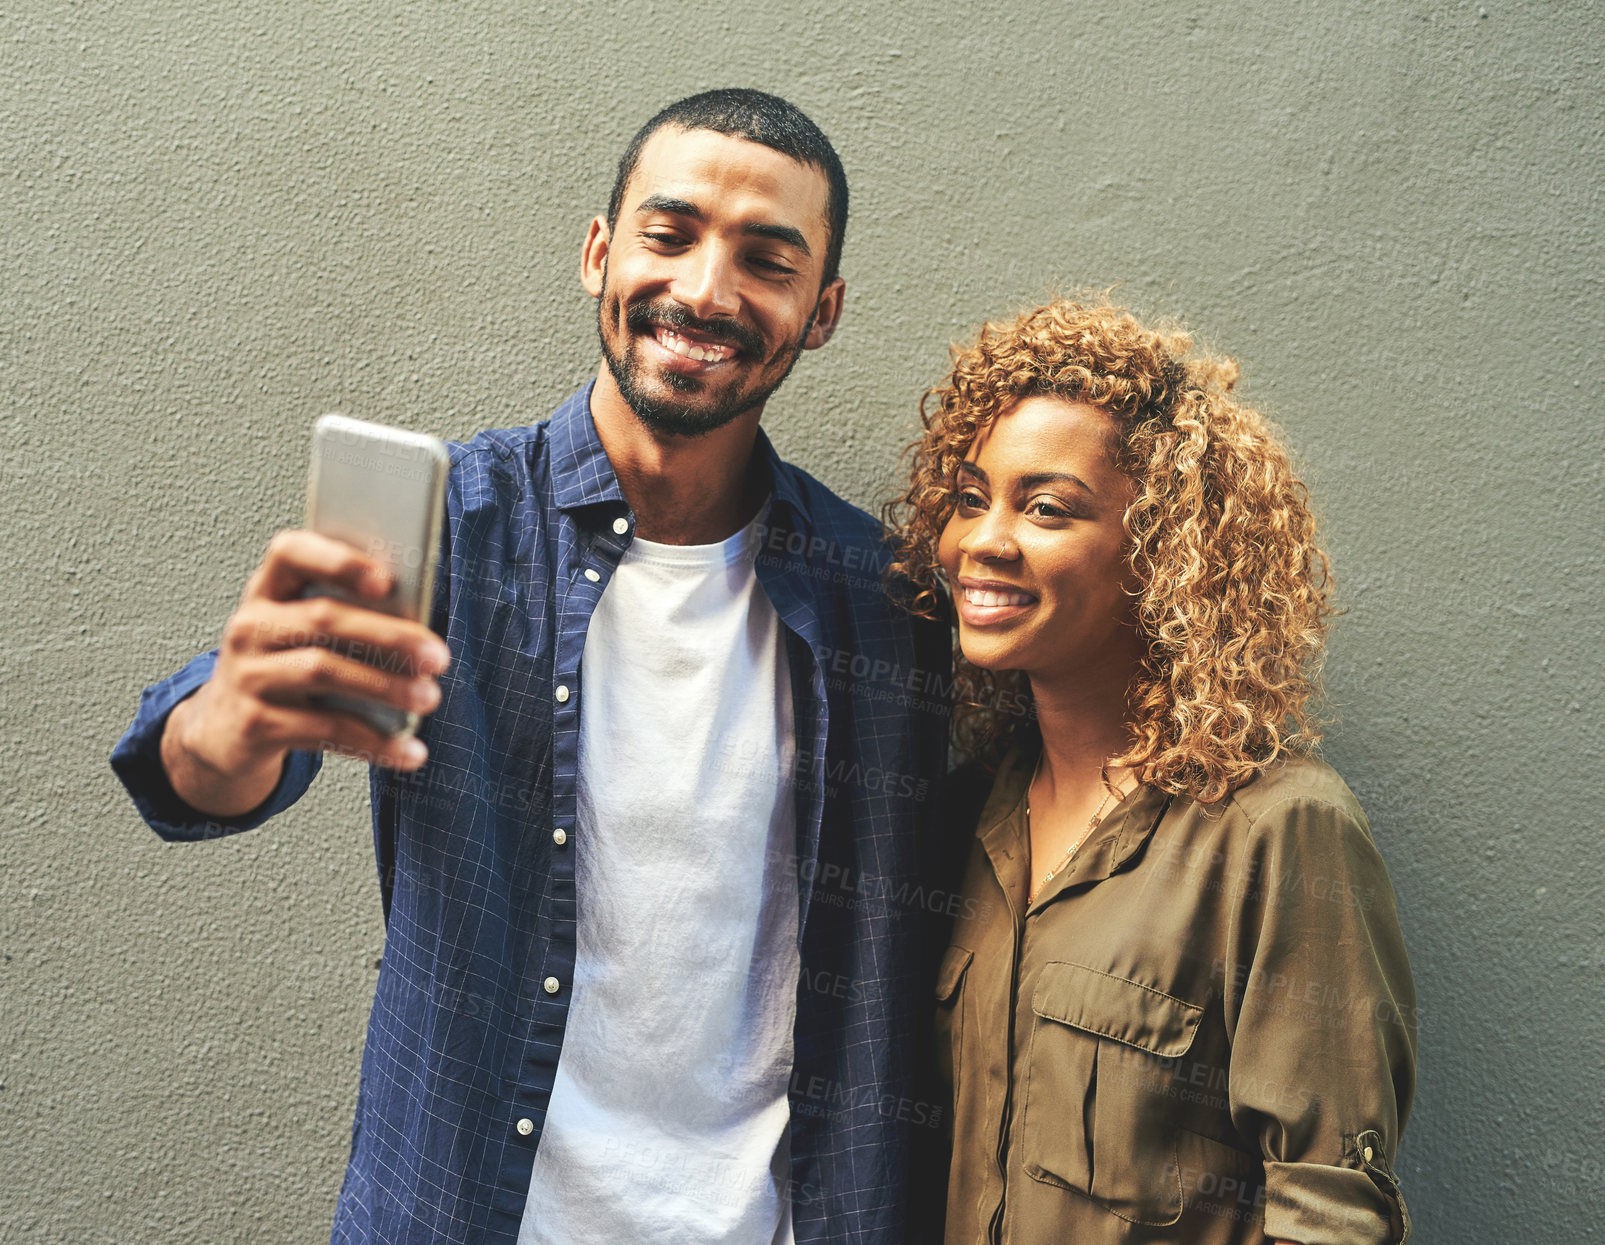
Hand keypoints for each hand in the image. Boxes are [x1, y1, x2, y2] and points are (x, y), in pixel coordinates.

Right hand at [160, 529, 450, 816]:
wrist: (225, 732)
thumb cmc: (286, 669)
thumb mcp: (304, 635)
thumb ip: (349, 619)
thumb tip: (420, 635)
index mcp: (268, 590)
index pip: (291, 552)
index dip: (338, 561)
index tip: (387, 581)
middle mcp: (250, 627)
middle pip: (323, 618)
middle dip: (389, 635)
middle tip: (437, 656)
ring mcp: (247, 675)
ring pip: (322, 671)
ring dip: (385, 686)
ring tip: (429, 697)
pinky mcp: (254, 724)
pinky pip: (323, 729)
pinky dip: (373, 742)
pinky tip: (409, 751)